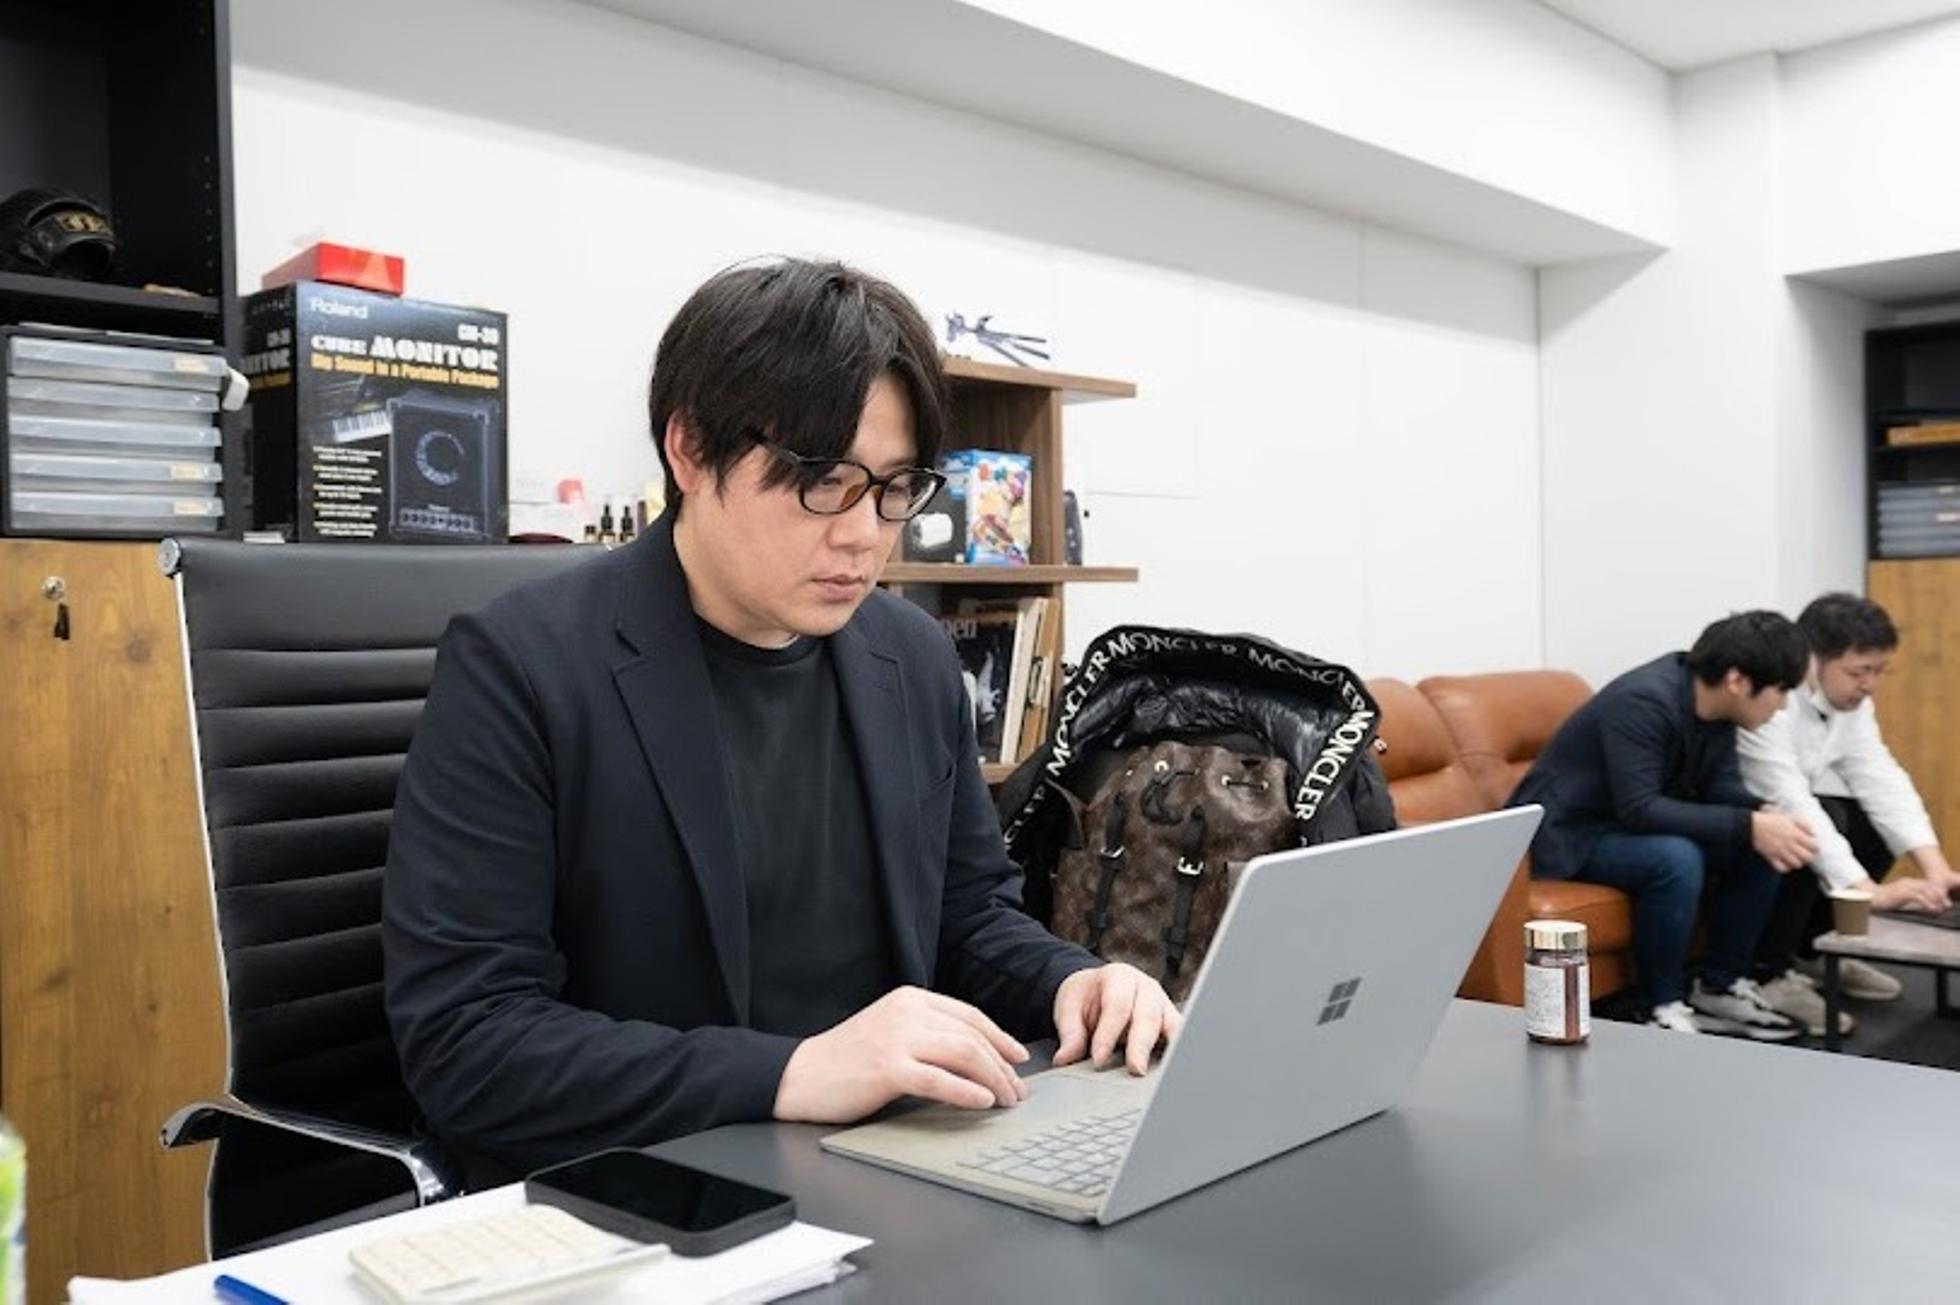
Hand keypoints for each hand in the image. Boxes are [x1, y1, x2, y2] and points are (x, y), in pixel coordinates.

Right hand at [773, 987, 1028, 1123]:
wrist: (799, 1075)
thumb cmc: (846, 1060)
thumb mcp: (891, 1033)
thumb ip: (927, 1036)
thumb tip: (975, 1058)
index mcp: (910, 999)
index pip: (969, 1015)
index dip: (1000, 1038)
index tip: (1018, 1058)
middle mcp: (907, 1011)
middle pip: (972, 1036)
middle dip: (1002, 1065)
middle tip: (1017, 1089)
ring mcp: (897, 1038)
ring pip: (963, 1053)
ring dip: (993, 1079)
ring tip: (1006, 1100)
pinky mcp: (887, 1068)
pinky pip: (939, 1080)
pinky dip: (967, 1092)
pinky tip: (983, 1102)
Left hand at [1052, 963, 1181, 1076]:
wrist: (1095, 987)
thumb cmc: (1084, 997)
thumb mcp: (1069, 1009)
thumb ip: (1070, 1034)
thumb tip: (1065, 1059)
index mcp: (1118, 977)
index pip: (1117, 1006)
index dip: (1108, 1034)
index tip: (1099, 1059)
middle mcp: (1145, 987)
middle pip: (1147, 1016)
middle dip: (1141, 1045)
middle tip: (1135, 1069)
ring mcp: (1162, 1003)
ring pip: (1170, 1024)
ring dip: (1167, 1049)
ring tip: (1161, 1073)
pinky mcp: (1170, 1021)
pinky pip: (1179, 1036)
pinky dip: (1178, 1051)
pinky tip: (1173, 1069)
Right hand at [1751, 811, 1817, 871]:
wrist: (1752, 826)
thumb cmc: (1770, 820)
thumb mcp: (1789, 817)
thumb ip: (1803, 823)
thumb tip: (1812, 832)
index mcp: (1796, 834)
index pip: (1814, 846)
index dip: (1815, 847)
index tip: (1812, 846)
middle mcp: (1790, 845)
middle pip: (1808, 857)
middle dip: (1808, 856)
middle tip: (1805, 853)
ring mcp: (1781, 852)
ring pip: (1797, 864)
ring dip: (1797, 862)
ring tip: (1794, 857)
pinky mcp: (1772, 857)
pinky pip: (1783, 869)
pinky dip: (1785, 867)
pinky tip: (1784, 862)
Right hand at [1872, 876, 1950, 913]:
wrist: (1869, 897)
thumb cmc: (1884, 899)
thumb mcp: (1900, 896)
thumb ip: (1911, 896)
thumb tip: (1924, 902)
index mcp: (1908, 882)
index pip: (1928, 884)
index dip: (1938, 892)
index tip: (1944, 901)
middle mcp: (1908, 882)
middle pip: (1929, 886)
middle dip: (1940, 896)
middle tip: (1946, 905)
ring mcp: (1904, 887)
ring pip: (1926, 891)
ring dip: (1936, 901)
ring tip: (1940, 909)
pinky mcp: (1901, 893)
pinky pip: (1919, 897)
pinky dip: (1928, 904)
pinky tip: (1932, 909)